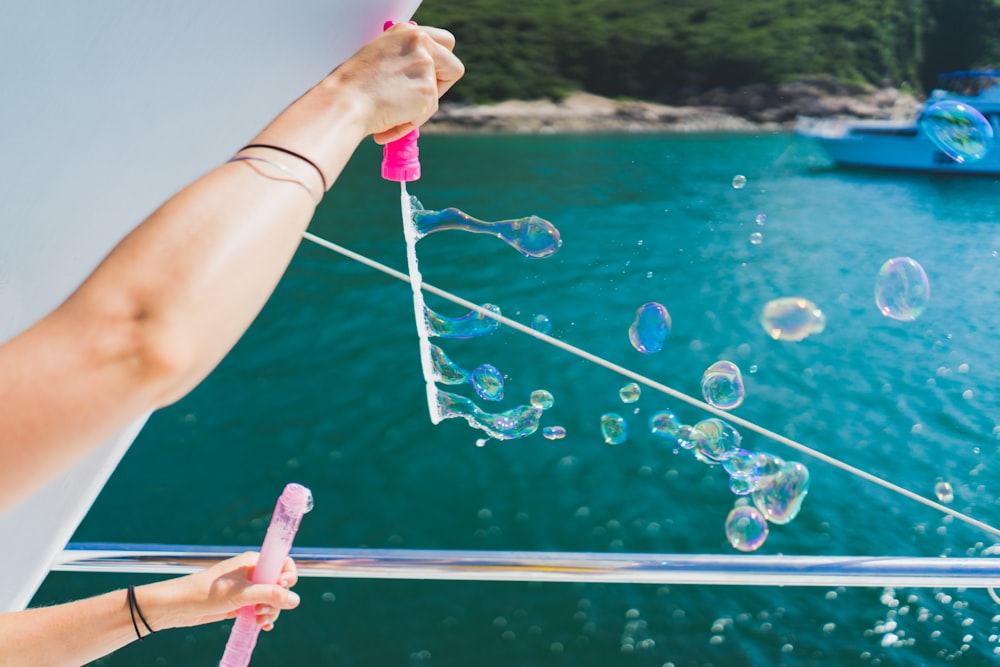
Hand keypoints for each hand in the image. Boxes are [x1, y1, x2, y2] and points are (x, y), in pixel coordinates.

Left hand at [140, 552, 299, 631]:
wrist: (178, 607)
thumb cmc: (207, 593)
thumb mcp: (242, 595)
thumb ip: (270, 595)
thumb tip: (295, 600)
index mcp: (253, 562)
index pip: (282, 563)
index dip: (288, 576)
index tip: (283, 588)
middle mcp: (251, 573)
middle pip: (278, 585)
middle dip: (276, 600)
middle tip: (263, 611)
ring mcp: (245, 589)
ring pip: (269, 600)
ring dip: (269, 612)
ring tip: (259, 621)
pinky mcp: (239, 603)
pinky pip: (258, 609)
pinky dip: (262, 618)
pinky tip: (261, 626)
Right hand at [328, 22, 464, 142]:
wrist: (344, 103)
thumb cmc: (352, 87)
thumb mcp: (379, 60)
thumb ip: (402, 61)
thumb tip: (416, 78)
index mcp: (405, 32)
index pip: (443, 41)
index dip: (438, 64)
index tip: (426, 77)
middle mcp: (419, 41)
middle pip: (453, 65)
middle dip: (443, 85)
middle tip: (420, 97)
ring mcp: (425, 65)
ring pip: (439, 94)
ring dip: (420, 108)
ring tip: (392, 111)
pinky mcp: (428, 89)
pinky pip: (428, 112)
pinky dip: (410, 122)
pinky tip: (389, 120)